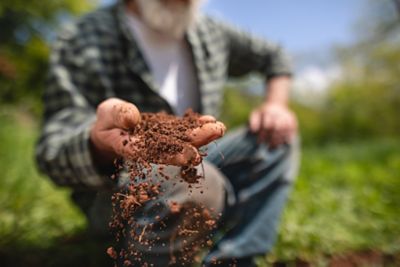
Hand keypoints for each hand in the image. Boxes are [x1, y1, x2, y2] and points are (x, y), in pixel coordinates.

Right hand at [90, 98, 225, 165]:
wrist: (112, 127)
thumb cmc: (107, 121)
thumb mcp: (106, 114)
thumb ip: (117, 114)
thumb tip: (132, 117)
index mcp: (133, 148)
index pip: (154, 154)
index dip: (173, 155)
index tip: (192, 156)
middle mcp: (152, 148)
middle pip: (175, 148)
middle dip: (197, 141)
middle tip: (217, 133)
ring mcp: (162, 141)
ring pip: (183, 140)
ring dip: (202, 134)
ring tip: (219, 127)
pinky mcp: (168, 133)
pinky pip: (184, 130)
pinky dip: (197, 125)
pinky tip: (211, 120)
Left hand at [249, 102, 296, 147]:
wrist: (276, 103)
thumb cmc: (263, 113)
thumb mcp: (255, 114)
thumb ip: (253, 121)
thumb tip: (253, 130)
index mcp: (268, 112)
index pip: (266, 125)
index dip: (263, 135)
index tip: (259, 143)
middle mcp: (278, 113)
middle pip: (277, 128)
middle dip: (273, 139)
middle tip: (269, 147)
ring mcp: (286, 116)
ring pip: (285, 129)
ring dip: (281, 139)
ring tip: (276, 147)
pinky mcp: (293, 119)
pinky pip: (292, 129)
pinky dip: (289, 136)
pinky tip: (285, 143)